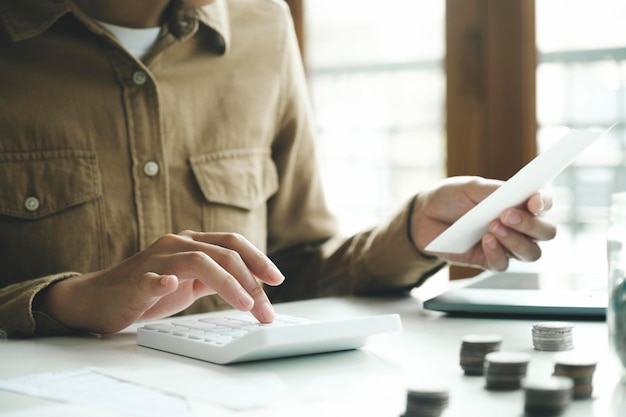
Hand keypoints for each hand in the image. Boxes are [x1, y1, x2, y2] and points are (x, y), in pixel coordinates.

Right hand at [35, 231, 284, 333]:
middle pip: (223, 251)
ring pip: (198, 260)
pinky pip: (150, 277)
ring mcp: (155, 260)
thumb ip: (216, 277)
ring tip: (246, 305)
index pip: (232, 242)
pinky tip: (172, 286)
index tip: (277, 279)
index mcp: (191, 243)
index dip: (258, 258)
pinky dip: (162, 281)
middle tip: (266, 306)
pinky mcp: (135, 280)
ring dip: (227, 282)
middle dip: (252, 279)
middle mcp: (176, 244)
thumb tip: (253, 285)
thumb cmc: (147, 290)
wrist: (98, 299)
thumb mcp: (190, 282)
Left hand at [411, 176, 556, 270]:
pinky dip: (497, 253)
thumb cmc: (451, 198)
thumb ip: (494, 191)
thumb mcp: (470, 187)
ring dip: (515, 240)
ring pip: (531, 253)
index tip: (533, 201)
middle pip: (546, 232)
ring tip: (492, 227)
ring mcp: (506, 245)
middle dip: (531, 225)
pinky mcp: (489, 260)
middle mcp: (519, 226)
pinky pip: (503, 264)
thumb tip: (516, 194)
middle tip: (506, 215)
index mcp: (518, 202)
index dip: (544, 202)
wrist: (424, 216)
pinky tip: (484, 241)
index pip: (543, 203)